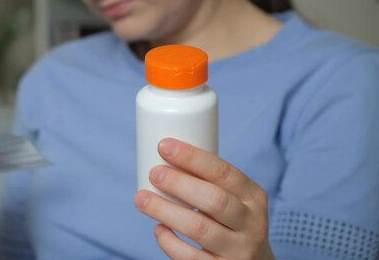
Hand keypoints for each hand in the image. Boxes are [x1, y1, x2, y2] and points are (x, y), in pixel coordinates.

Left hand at [133, 138, 274, 259]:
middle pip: (215, 200)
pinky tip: (158, 229)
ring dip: (166, 211)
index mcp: (253, 197)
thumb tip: (162, 156)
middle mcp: (251, 224)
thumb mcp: (234, 198)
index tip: (164, 146)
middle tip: (154, 173)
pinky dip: (169, 242)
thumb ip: (208, 182)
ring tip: (141, 199)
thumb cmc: (230, 221)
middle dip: (180, 184)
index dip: (192, 158)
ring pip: (200, 229)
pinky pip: (191, 258)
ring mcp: (238, 250)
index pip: (224, 172)